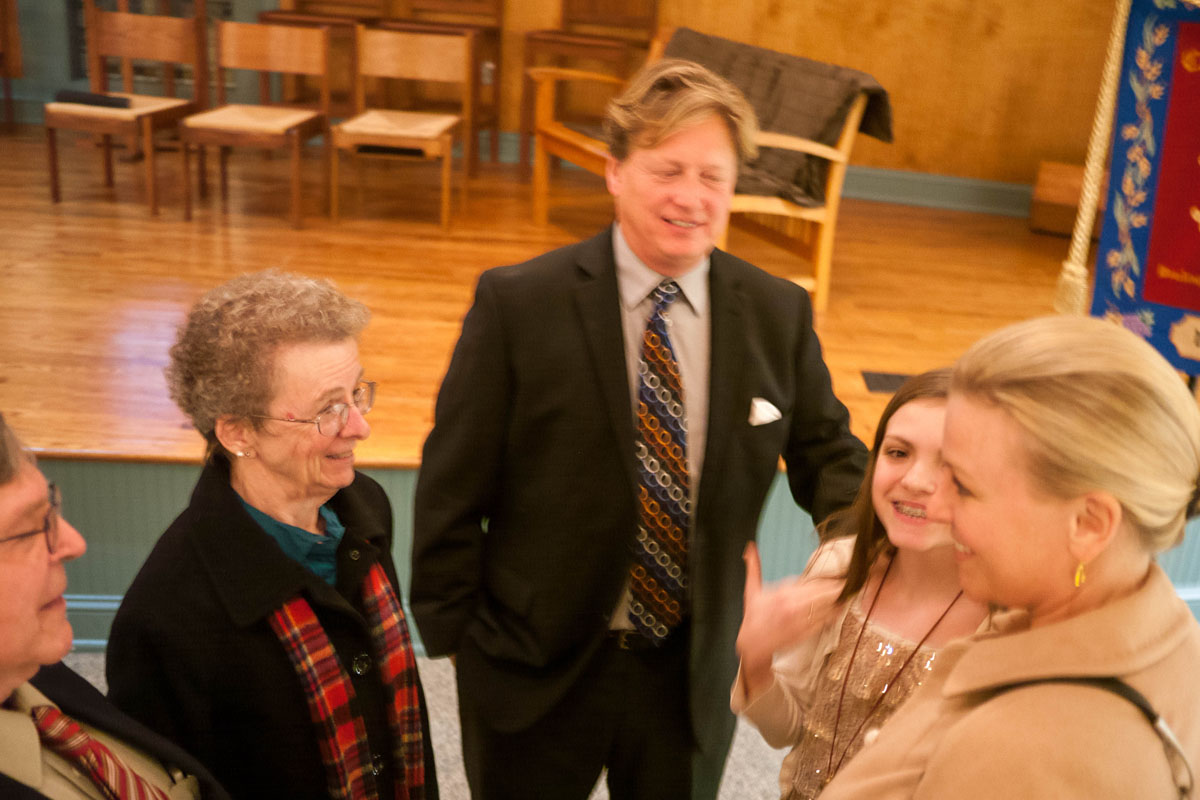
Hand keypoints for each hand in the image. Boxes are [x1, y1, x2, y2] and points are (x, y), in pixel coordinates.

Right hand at [736, 541, 843, 698]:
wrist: (752, 644)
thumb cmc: (754, 616)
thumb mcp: (752, 590)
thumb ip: (754, 567)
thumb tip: (750, 546)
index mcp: (782, 593)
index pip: (812, 582)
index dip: (828, 579)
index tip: (840, 574)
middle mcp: (793, 606)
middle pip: (823, 593)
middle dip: (838, 587)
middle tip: (851, 580)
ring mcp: (800, 621)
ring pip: (827, 607)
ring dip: (839, 600)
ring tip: (849, 592)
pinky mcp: (805, 633)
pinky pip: (824, 622)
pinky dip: (834, 614)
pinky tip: (840, 608)